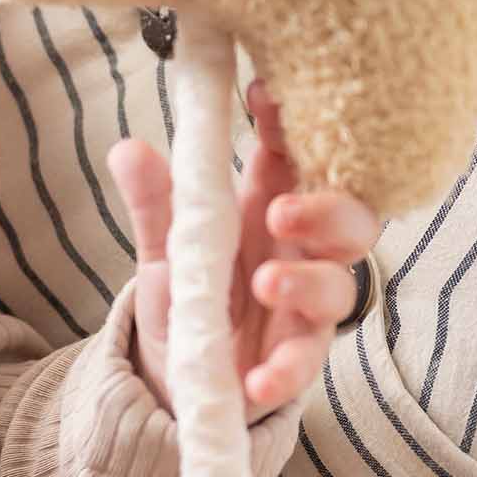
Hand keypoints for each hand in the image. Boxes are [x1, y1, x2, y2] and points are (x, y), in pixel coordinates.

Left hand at [107, 80, 381, 412]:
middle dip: (327, 209)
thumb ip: (154, 203)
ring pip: (339, 287)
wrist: (178, 378)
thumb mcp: (165, 247)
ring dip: (308, 282)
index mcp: (268, 206)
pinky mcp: (296, 360)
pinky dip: (285, 370)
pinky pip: (305, 363)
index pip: (293, 155)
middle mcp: (298, 251)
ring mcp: (304, 306)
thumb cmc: (190, 294)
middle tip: (281, 211)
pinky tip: (256, 378)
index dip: (287, 124)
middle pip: (350, 218)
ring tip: (264, 284)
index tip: (260, 98)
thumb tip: (126, 148)